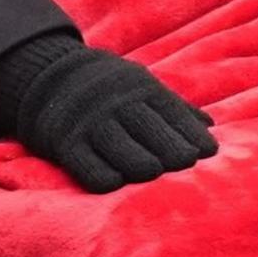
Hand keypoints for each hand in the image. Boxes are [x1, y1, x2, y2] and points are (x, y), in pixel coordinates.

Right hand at [0, 31, 215, 192]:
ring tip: (151, 174)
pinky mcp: (67, 143)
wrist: (46, 74)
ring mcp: (92, 124)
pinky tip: (116, 182)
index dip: (193, 138)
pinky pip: (92, 170)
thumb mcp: (141, 87)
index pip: (176, 117)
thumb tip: (211, 126)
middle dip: (173, 155)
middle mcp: (119, 106)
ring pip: (130, 157)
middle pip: (157, 138)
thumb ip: (175, 108)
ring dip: (144, 168)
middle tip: (182, 167)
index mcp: (142, 90)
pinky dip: (106, 178)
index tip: (206, 154)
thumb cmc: (108, 88)